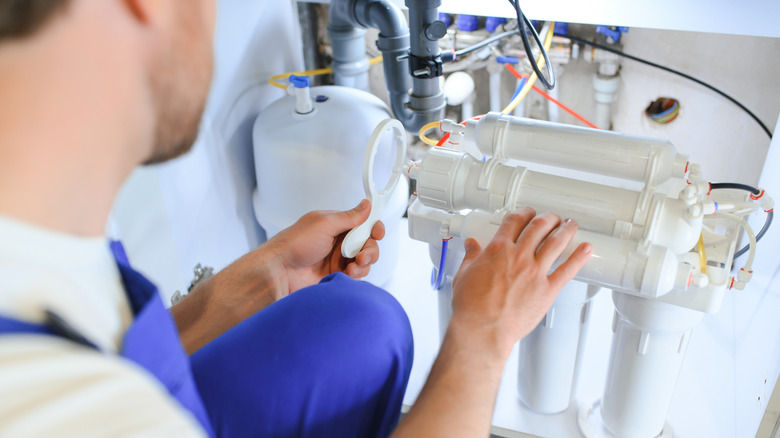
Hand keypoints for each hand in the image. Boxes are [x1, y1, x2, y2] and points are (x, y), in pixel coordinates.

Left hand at [266, 199, 385, 293]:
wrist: (280, 271)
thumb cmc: (295, 244)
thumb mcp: (324, 224)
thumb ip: (349, 217)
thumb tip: (366, 205)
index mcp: (336, 225)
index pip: (363, 223)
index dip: (373, 227)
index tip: (377, 232)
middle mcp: (339, 242)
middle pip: (368, 243)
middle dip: (370, 249)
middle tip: (362, 255)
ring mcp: (338, 260)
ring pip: (365, 261)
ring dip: (363, 263)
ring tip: (352, 266)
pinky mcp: (337, 276)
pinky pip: (357, 276)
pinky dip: (356, 275)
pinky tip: (347, 274)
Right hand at [449, 207, 591, 356]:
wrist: (483, 329)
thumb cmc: (471, 307)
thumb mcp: (463, 275)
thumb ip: (470, 257)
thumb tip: (471, 245)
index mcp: (497, 250)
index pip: (515, 221)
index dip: (524, 213)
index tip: (527, 213)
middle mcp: (518, 257)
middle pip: (539, 226)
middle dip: (548, 218)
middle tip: (552, 218)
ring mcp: (534, 272)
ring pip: (556, 242)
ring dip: (565, 230)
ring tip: (570, 225)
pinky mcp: (547, 290)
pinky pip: (568, 270)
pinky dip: (579, 257)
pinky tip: (586, 250)